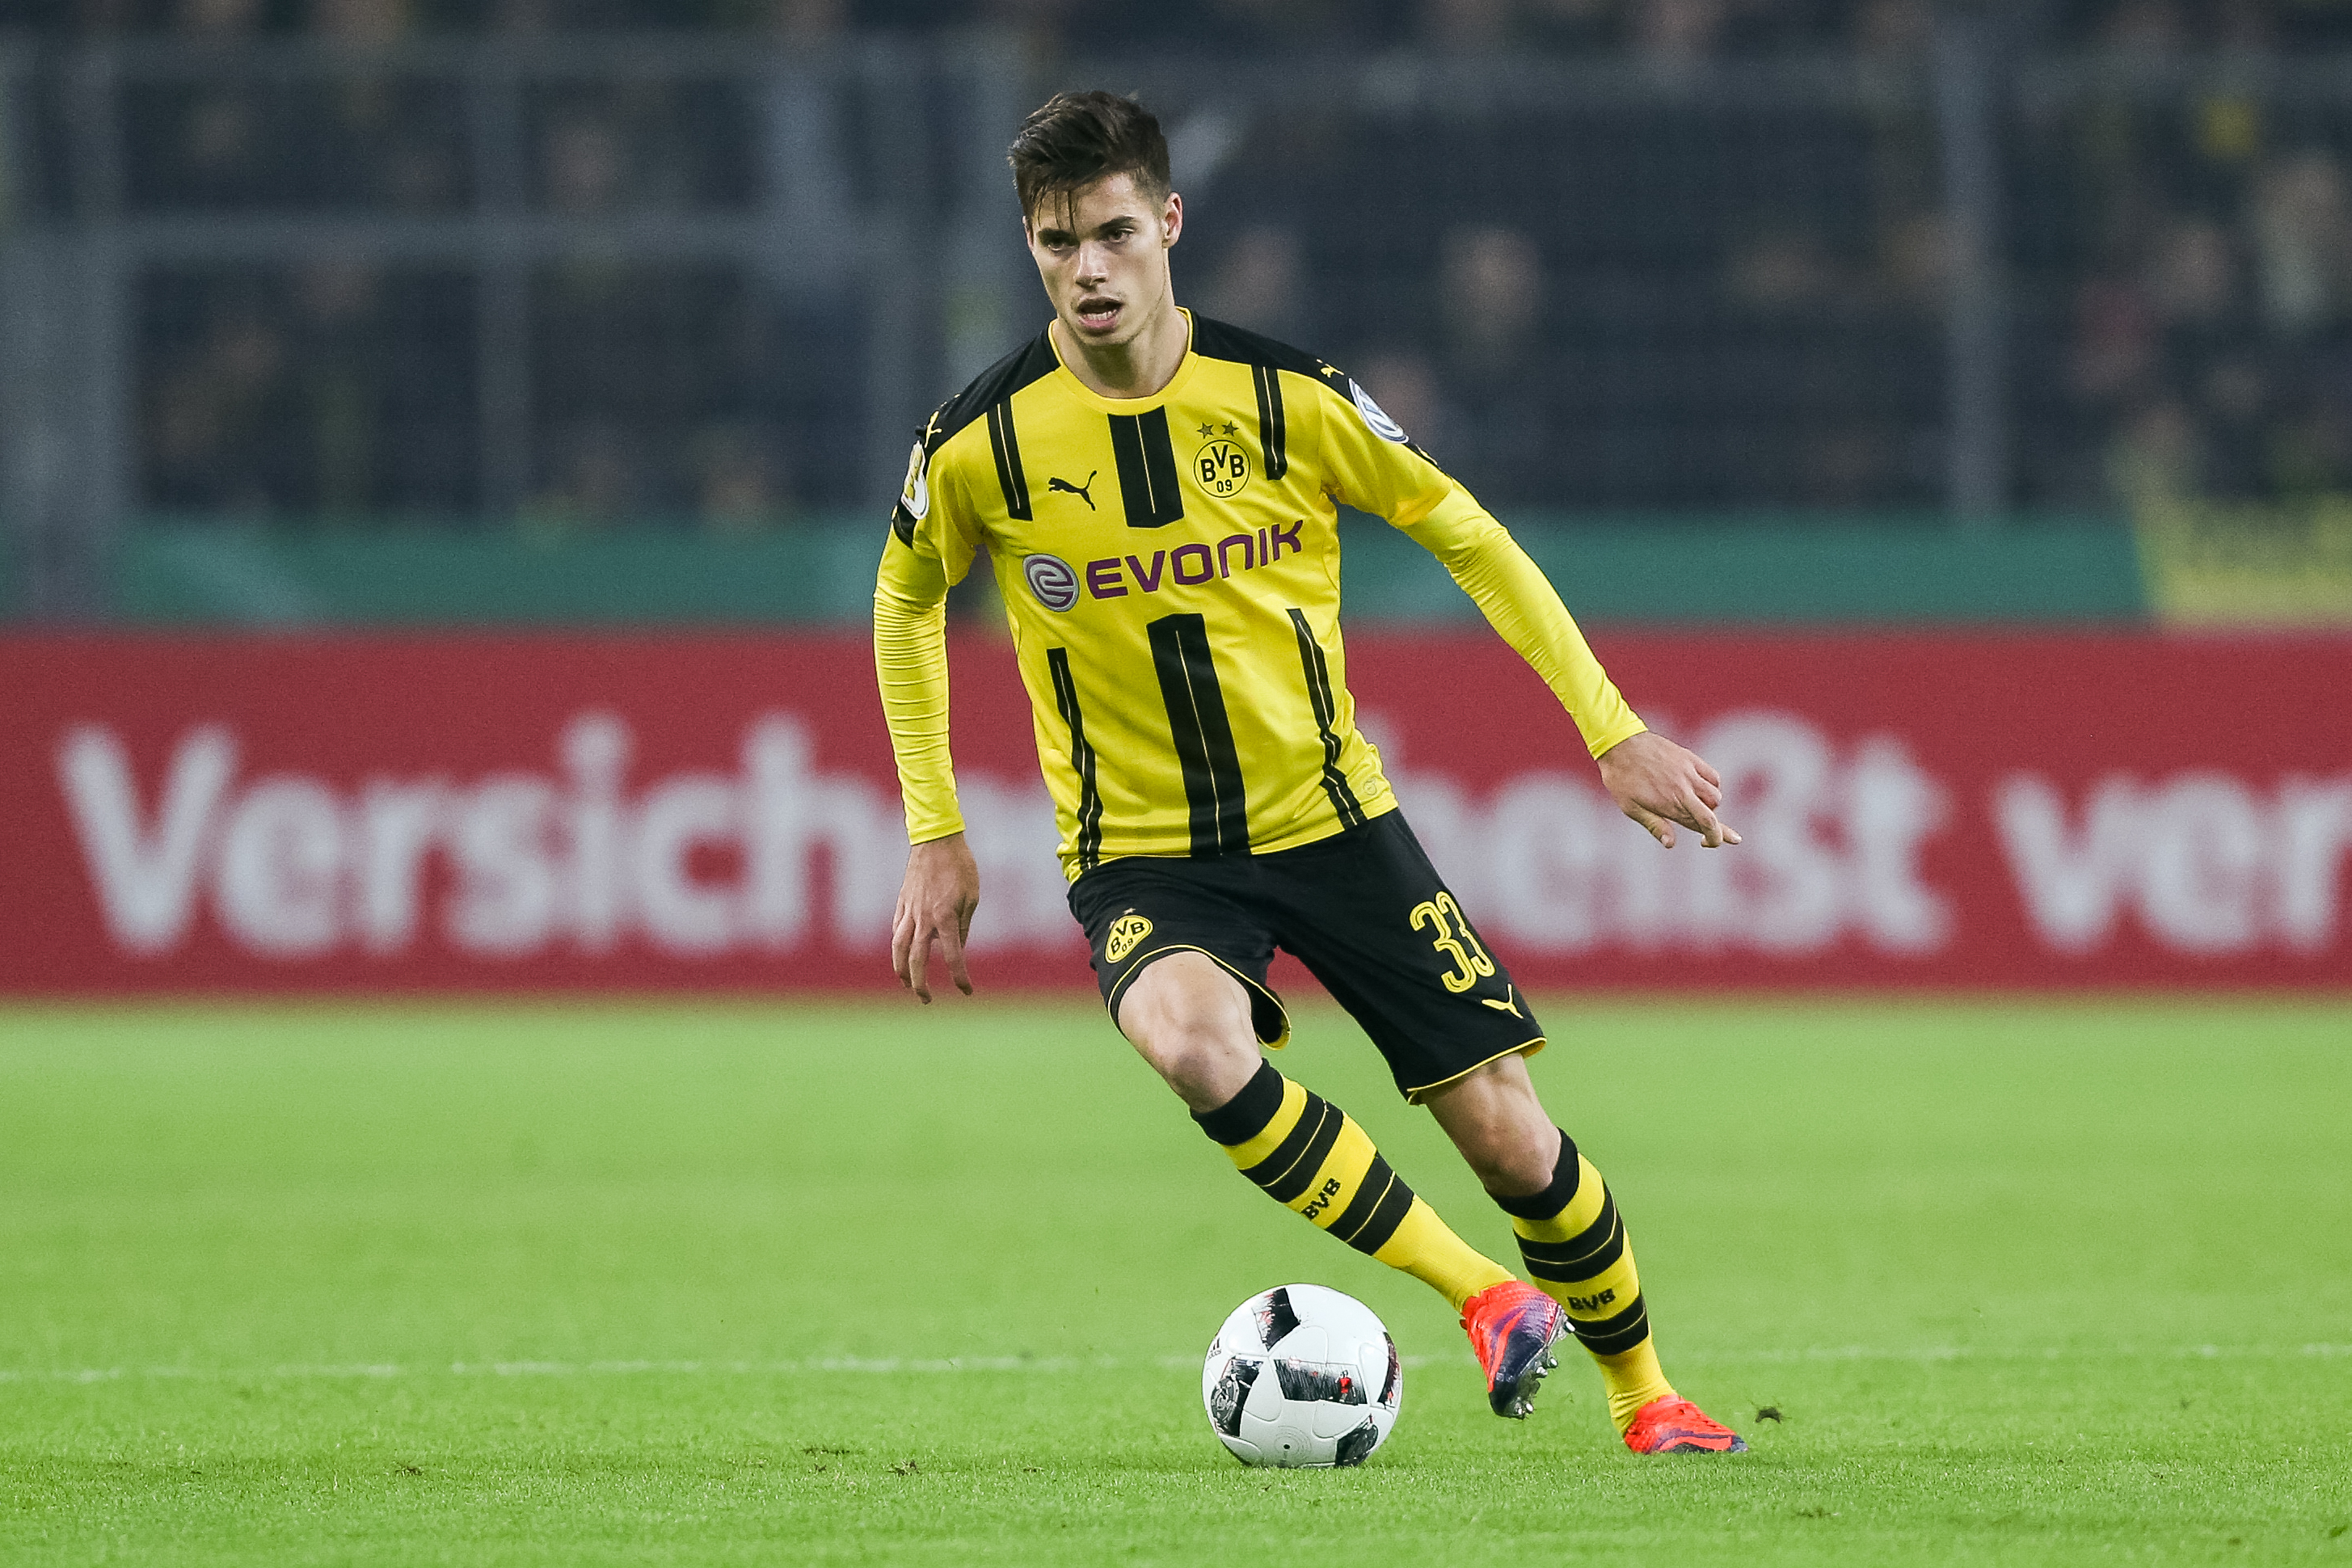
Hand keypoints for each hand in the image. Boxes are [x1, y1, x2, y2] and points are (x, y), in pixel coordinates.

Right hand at [891, 833, 979, 1001]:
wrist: (936, 840)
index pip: (953, 956)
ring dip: (901, 971)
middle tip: (926, 1000)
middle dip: (920, 984)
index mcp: (946, 918)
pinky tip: (901, 956)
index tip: (966, 991)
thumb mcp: (972, 896)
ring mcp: (909, 911)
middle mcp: (924, 919)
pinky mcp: (901, 903)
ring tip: (907, 985)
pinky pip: (896, 931)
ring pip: (899, 948)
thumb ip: (964, 926)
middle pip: (917, 960)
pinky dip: (898, 947)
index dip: (960, 977)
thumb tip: (957, 948)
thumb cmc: (960, 866)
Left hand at [1595, 730, 1740, 849]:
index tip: (1708, 842)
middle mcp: (1684, 790)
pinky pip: (1713, 776)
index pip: (1703, 826)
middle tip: (1717, 836)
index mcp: (1671, 805)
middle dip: (1720, 830)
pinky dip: (1713, 786)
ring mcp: (1689, 773)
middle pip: (1713, 815)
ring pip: (1715, 795)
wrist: (1620, 744)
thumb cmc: (1622, 778)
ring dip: (1711, 807)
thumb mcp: (1631, 807)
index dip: (1714, 839)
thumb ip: (1654, 825)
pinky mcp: (1690, 759)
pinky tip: (1701, 789)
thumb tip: (1670, 844)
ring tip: (1697, 808)